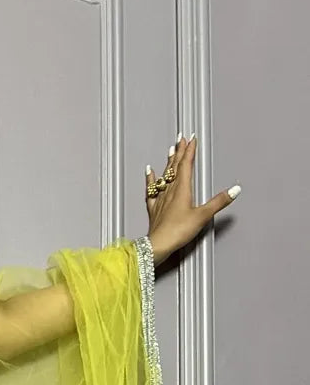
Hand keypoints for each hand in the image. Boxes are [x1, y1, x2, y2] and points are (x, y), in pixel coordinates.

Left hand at [145, 134, 239, 263]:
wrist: (158, 245)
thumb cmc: (178, 232)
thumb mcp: (202, 216)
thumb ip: (219, 202)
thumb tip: (235, 190)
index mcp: (182, 189)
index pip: (186, 164)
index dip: (189, 150)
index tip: (191, 139)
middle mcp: (170, 191)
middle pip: (174, 167)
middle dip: (179, 151)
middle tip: (180, 138)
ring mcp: (161, 199)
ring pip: (164, 176)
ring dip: (168, 162)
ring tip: (170, 150)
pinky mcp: (154, 209)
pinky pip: (151, 190)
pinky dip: (150, 179)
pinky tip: (149, 171)